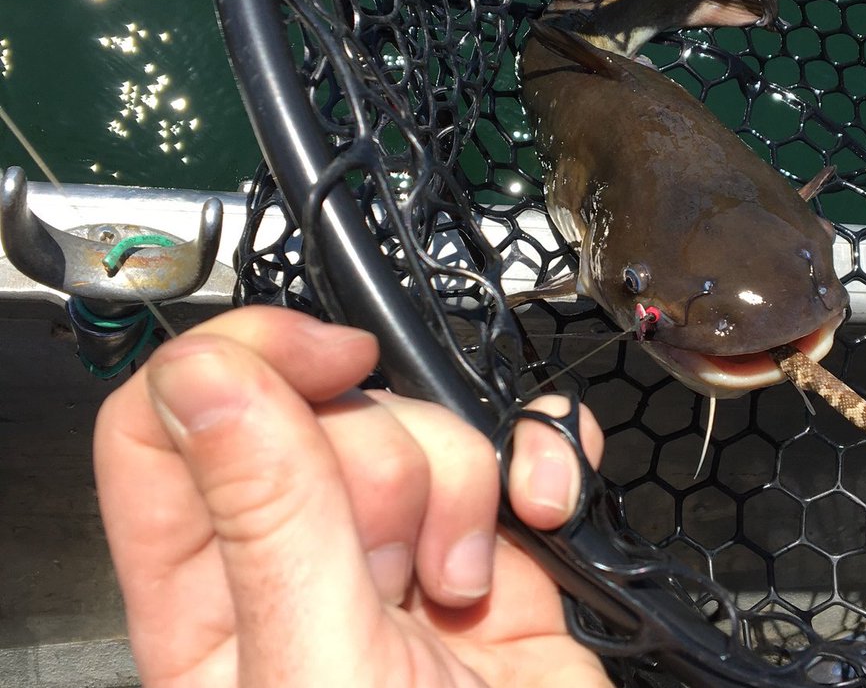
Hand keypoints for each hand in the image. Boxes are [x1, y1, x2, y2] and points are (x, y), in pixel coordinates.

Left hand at [93, 306, 610, 687]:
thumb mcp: (320, 677)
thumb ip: (268, 522)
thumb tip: (206, 380)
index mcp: (209, 598)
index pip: (168, 423)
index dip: (241, 363)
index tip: (324, 365)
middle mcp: (298, 566)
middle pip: (317, 409)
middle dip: (387, 463)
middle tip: (407, 563)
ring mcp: (401, 556)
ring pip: (417, 420)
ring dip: (467, 482)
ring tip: (471, 579)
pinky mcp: (494, 551)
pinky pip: (509, 444)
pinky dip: (541, 459)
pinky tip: (545, 512)